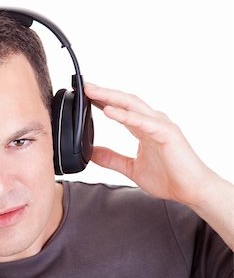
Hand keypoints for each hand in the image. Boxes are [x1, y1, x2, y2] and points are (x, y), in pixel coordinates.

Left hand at [85, 83, 217, 205]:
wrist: (192, 191)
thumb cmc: (169, 178)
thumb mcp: (131, 168)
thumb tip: (91, 153)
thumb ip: (112, 159)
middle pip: (124, 101)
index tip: (84, 95)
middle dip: (103, 93)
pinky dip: (125, 115)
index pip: (119, 109)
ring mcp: (159, 125)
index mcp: (143, 128)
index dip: (102, 100)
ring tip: (92, 92)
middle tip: (84, 86)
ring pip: (132, 105)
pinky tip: (109, 111)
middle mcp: (151, 122)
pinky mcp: (166, 134)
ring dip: (111, 97)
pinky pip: (142, 122)